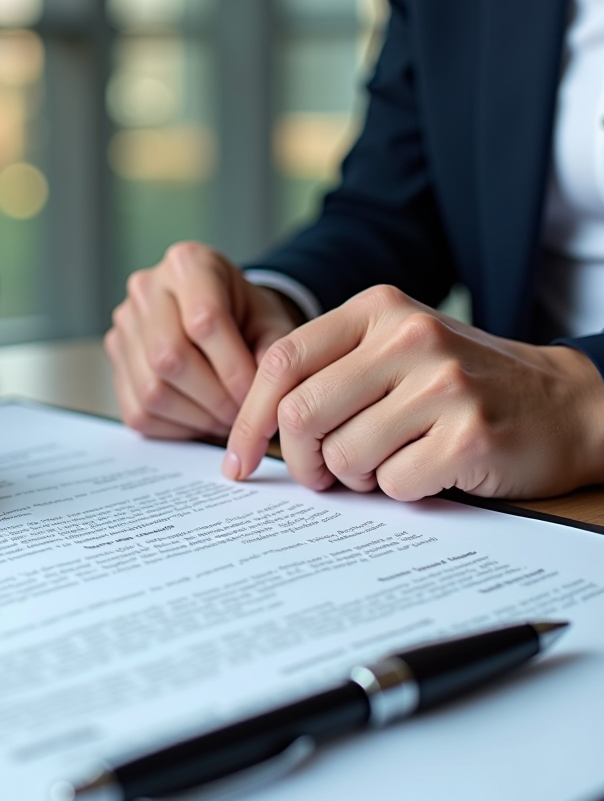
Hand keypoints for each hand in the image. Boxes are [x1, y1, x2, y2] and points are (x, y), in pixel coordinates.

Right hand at [105, 242, 302, 439]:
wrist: (221, 315)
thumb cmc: (245, 316)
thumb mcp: (271, 323)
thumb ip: (273, 351)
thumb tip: (263, 393)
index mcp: (189, 264)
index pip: (204, 321)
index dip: (233, 368)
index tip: (255, 395)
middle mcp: (147, 289)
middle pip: (169, 357)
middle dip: (213, 398)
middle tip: (241, 414)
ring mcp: (124, 326)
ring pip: (151, 390)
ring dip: (195, 417)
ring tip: (224, 418)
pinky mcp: (115, 362)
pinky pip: (138, 411)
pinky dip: (174, 427)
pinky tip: (200, 419)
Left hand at [223, 285, 603, 499]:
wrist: (565, 404)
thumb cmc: (459, 384)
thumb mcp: (393, 352)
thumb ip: (327, 373)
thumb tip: (253, 428)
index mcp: (376, 310)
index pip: (280, 362)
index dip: (248, 419)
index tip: (237, 460)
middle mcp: (408, 337)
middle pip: (301, 414)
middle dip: (301, 460)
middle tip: (321, 474)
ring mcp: (442, 384)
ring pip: (343, 457)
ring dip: (356, 477)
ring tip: (390, 461)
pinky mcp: (469, 435)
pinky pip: (392, 484)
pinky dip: (400, 490)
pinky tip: (428, 469)